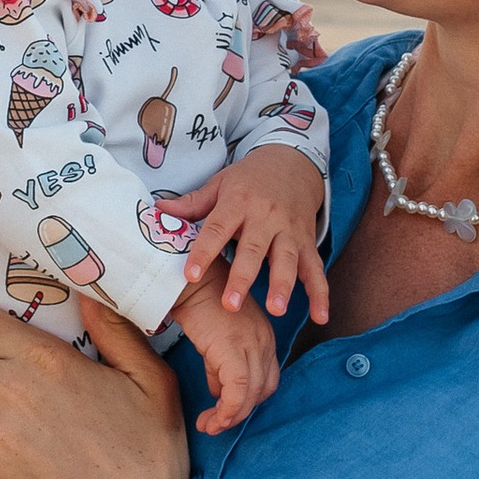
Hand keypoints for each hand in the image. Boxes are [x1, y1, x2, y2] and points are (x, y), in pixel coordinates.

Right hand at [165, 270, 279, 434]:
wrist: (189, 280)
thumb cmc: (199, 302)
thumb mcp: (216, 337)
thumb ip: (219, 364)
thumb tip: (216, 390)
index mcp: (264, 338)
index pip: (266, 379)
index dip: (248, 400)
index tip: (226, 411)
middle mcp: (265, 342)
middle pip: (262, 390)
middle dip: (240, 413)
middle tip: (215, 424)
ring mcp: (252, 346)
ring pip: (250, 395)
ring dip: (230, 417)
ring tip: (208, 426)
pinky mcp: (234, 350)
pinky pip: (237, 391)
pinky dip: (227, 410)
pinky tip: (211, 418)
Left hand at [167, 144, 329, 325]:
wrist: (292, 162)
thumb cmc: (248, 179)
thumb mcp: (220, 184)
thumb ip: (192, 204)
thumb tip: (158, 211)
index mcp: (238, 202)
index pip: (217, 229)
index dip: (204, 251)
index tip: (191, 274)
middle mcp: (266, 217)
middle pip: (254, 250)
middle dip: (243, 278)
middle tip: (230, 305)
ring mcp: (290, 230)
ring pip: (287, 260)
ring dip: (283, 286)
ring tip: (276, 310)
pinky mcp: (307, 241)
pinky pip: (315, 269)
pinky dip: (320, 293)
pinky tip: (320, 316)